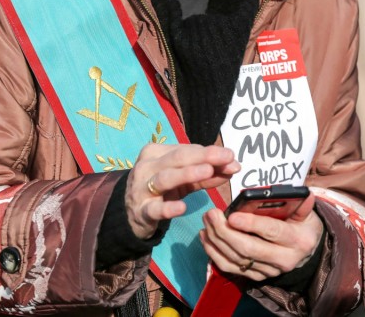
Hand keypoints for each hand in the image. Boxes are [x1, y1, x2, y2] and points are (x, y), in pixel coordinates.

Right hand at [125, 144, 239, 238]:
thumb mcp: (183, 180)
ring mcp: (142, 189)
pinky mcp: (141, 211)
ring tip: (208, 171)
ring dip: (187, 174)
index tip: (231, 157)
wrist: (131, 215)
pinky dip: (169, 208)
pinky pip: (155, 209)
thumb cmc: (161, 191)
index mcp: (156, 153)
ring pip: (165, 178)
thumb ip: (207, 174)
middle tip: (227, 158)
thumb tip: (233, 166)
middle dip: (204, 156)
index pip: (186, 150)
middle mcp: (147, 166)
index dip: (210, 152)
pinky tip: (183, 207)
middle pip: (177, 158)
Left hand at [199, 192, 322, 280]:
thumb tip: (303, 194)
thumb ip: (301, 204)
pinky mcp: (255, 276)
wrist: (304, 251)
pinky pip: (230, 267)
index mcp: (297, 240)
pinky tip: (206, 237)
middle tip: (211, 214)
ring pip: (236, 258)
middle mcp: (283, 259)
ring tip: (206, 221)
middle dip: (225, 231)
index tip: (232, 216)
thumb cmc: (300, 225)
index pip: (272, 232)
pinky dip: (214, 253)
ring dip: (216, 240)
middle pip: (248, 248)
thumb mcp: (305, 213)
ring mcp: (268, 271)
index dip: (251, 224)